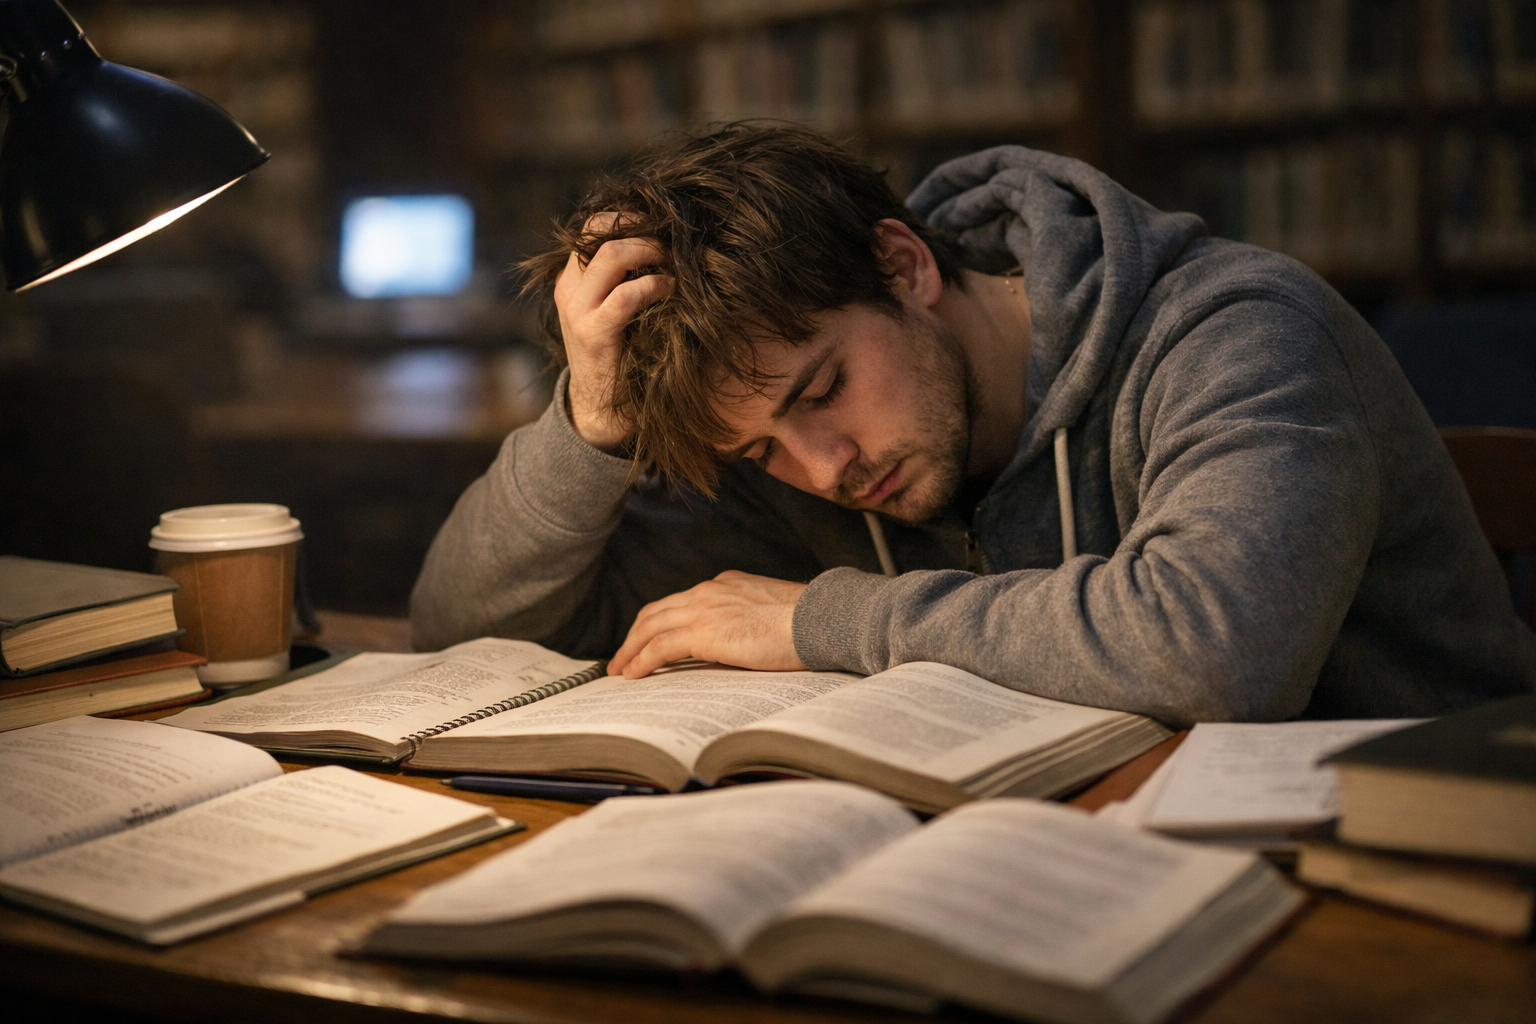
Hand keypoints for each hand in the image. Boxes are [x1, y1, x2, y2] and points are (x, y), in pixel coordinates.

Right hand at [552, 214, 674, 452]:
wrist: (600, 412)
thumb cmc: (620, 358)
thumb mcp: (614, 312)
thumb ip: (625, 281)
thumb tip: (667, 243)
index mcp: (571, 280)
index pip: (593, 227)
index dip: (629, 216)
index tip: (661, 224)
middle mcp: (569, 289)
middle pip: (600, 231)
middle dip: (644, 229)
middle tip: (673, 242)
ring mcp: (578, 310)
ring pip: (612, 254)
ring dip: (652, 251)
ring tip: (675, 263)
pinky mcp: (594, 333)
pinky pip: (628, 295)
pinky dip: (656, 286)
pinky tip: (672, 291)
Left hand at [608, 571, 808, 678]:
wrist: (819, 618)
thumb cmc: (808, 622)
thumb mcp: (771, 613)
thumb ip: (749, 619)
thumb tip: (741, 642)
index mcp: (726, 584)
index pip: (681, 602)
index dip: (660, 621)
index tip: (649, 638)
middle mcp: (710, 590)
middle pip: (657, 611)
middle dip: (635, 634)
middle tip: (622, 656)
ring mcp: (704, 608)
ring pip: (651, 627)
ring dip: (631, 649)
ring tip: (619, 669)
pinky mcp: (704, 631)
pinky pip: (660, 647)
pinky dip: (641, 660)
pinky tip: (633, 674)